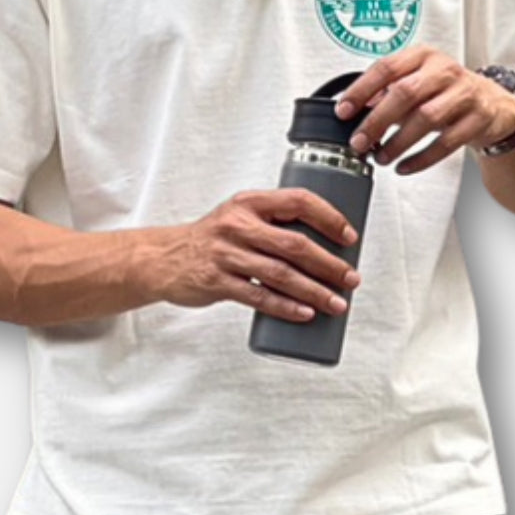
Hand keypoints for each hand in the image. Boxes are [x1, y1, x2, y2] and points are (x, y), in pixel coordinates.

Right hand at [156, 190, 361, 322]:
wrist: (163, 258)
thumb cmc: (211, 239)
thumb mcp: (239, 217)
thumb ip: (274, 224)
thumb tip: (325, 247)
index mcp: (249, 202)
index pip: (298, 201)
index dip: (329, 218)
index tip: (349, 237)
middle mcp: (238, 225)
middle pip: (294, 244)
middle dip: (329, 264)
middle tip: (351, 278)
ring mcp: (226, 254)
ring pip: (280, 274)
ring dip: (314, 291)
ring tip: (336, 302)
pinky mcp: (217, 281)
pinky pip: (258, 296)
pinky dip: (285, 307)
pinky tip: (305, 313)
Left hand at [334, 46, 514, 174]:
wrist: (493, 103)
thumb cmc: (446, 92)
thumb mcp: (416, 83)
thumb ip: (385, 95)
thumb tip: (353, 114)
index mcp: (422, 56)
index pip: (386, 68)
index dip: (361, 90)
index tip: (343, 111)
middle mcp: (444, 70)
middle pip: (405, 93)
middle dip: (377, 121)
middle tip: (359, 142)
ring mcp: (465, 93)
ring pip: (426, 118)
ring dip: (398, 142)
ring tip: (381, 157)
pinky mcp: (479, 118)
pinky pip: (446, 143)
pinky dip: (421, 158)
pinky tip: (404, 166)